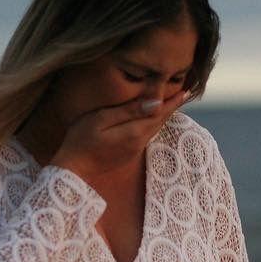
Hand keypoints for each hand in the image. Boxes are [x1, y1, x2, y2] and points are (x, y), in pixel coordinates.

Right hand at [52, 89, 189, 187]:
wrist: (74, 170)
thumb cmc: (81, 139)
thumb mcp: (102, 119)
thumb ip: (129, 111)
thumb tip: (155, 103)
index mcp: (135, 131)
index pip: (160, 113)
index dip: (173, 101)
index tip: (186, 91)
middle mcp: (139, 142)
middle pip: (160, 121)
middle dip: (172, 108)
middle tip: (184, 93)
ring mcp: (134, 150)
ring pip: (154, 129)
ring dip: (164, 116)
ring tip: (172, 104)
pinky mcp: (128, 154)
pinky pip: (146, 135)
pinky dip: (153, 124)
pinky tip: (152, 119)